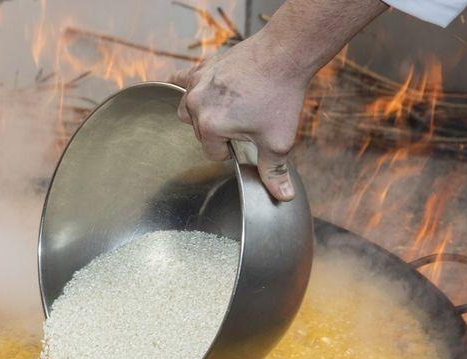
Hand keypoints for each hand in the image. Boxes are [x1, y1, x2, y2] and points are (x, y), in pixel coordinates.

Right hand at [169, 34, 307, 201]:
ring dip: (202, 115)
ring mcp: (197, 85)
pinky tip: (188, 90)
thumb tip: (283, 196)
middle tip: (244, 124)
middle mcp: (197, 105)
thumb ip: (274, 171)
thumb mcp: (278, 141)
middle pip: (200, 133)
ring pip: (188, 111)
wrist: (284, 54)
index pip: (213, 153)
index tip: (247, 141)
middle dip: (219, 133)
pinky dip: (183, 86)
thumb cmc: (280, 96)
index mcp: (211, 126)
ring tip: (225, 112)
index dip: (231, 151)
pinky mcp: (202, 68)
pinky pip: (181, 79)